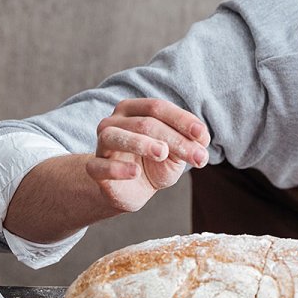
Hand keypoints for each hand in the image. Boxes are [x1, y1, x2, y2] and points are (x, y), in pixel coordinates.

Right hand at [87, 98, 210, 211]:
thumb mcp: (176, 152)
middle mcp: (114, 121)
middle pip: (145, 123)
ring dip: (141, 143)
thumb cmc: (155, 163)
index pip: (157, 107)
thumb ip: (187, 143)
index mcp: (135, 110)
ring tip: (162, 153)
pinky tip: (135, 172)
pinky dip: (117, 168)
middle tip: (199, 158)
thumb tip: (201, 141)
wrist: (134, 189)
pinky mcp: (95, 168)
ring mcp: (102, 144)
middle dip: (175, 140)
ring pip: (115, 136)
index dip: (182, 120)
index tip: (202, 136)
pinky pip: (99, 166)